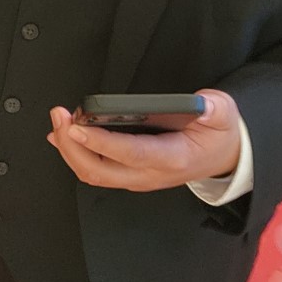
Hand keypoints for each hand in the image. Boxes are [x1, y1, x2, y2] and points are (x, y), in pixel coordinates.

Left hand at [47, 90, 241, 192]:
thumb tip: (200, 103)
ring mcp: (138, 178)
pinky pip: (97, 171)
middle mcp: (150, 174)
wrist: (221, 157)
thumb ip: (213, 108)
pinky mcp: (129, 175)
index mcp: (172, 158)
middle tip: (59, 116)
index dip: (101, 142)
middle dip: (73, 146)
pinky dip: (75, 155)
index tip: (76, 128)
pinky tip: (62, 137)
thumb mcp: (223, 114)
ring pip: (94, 174)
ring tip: (58, 122)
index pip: (131, 153)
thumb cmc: (218, 135)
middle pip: (101, 170)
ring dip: (70, 151)